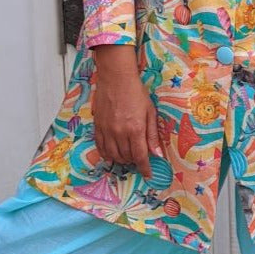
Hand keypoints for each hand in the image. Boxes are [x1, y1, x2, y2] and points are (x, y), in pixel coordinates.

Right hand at [91, 51, 162, 177]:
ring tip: (127, 156)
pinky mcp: (98, 126)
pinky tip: (112, 154)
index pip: (140, 156)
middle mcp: (120, 132)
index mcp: (135, 129)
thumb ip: (152, 134)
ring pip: (113, 155)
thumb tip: (157, 154)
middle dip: (134, 161)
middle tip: (139, 158)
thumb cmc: (136, 92)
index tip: (148, 175)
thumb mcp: (150, 112)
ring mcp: (107, 130)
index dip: (145, 168)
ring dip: (121, 159)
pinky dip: (107, 154)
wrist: (116, 78)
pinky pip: (100, 147)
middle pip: (126, 157)